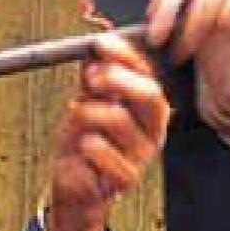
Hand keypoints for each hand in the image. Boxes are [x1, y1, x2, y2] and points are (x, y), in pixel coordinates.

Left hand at [36, 36, 171, 230]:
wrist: (76, 186)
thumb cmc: (85, 143)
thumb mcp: (87, 101)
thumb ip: (93, 75)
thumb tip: (96, 43)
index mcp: (149, 109)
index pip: (148, 74)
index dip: (125, 55)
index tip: (99, 45)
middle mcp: (153, 130)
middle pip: (149, 94)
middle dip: (116, 79)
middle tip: (90, 78)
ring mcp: (143, 155)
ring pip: (117, 118)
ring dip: (87, 113)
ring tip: (75, 119)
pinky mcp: (127, 178)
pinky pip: (100, 149)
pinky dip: (83, 143)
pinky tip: (81, 148)